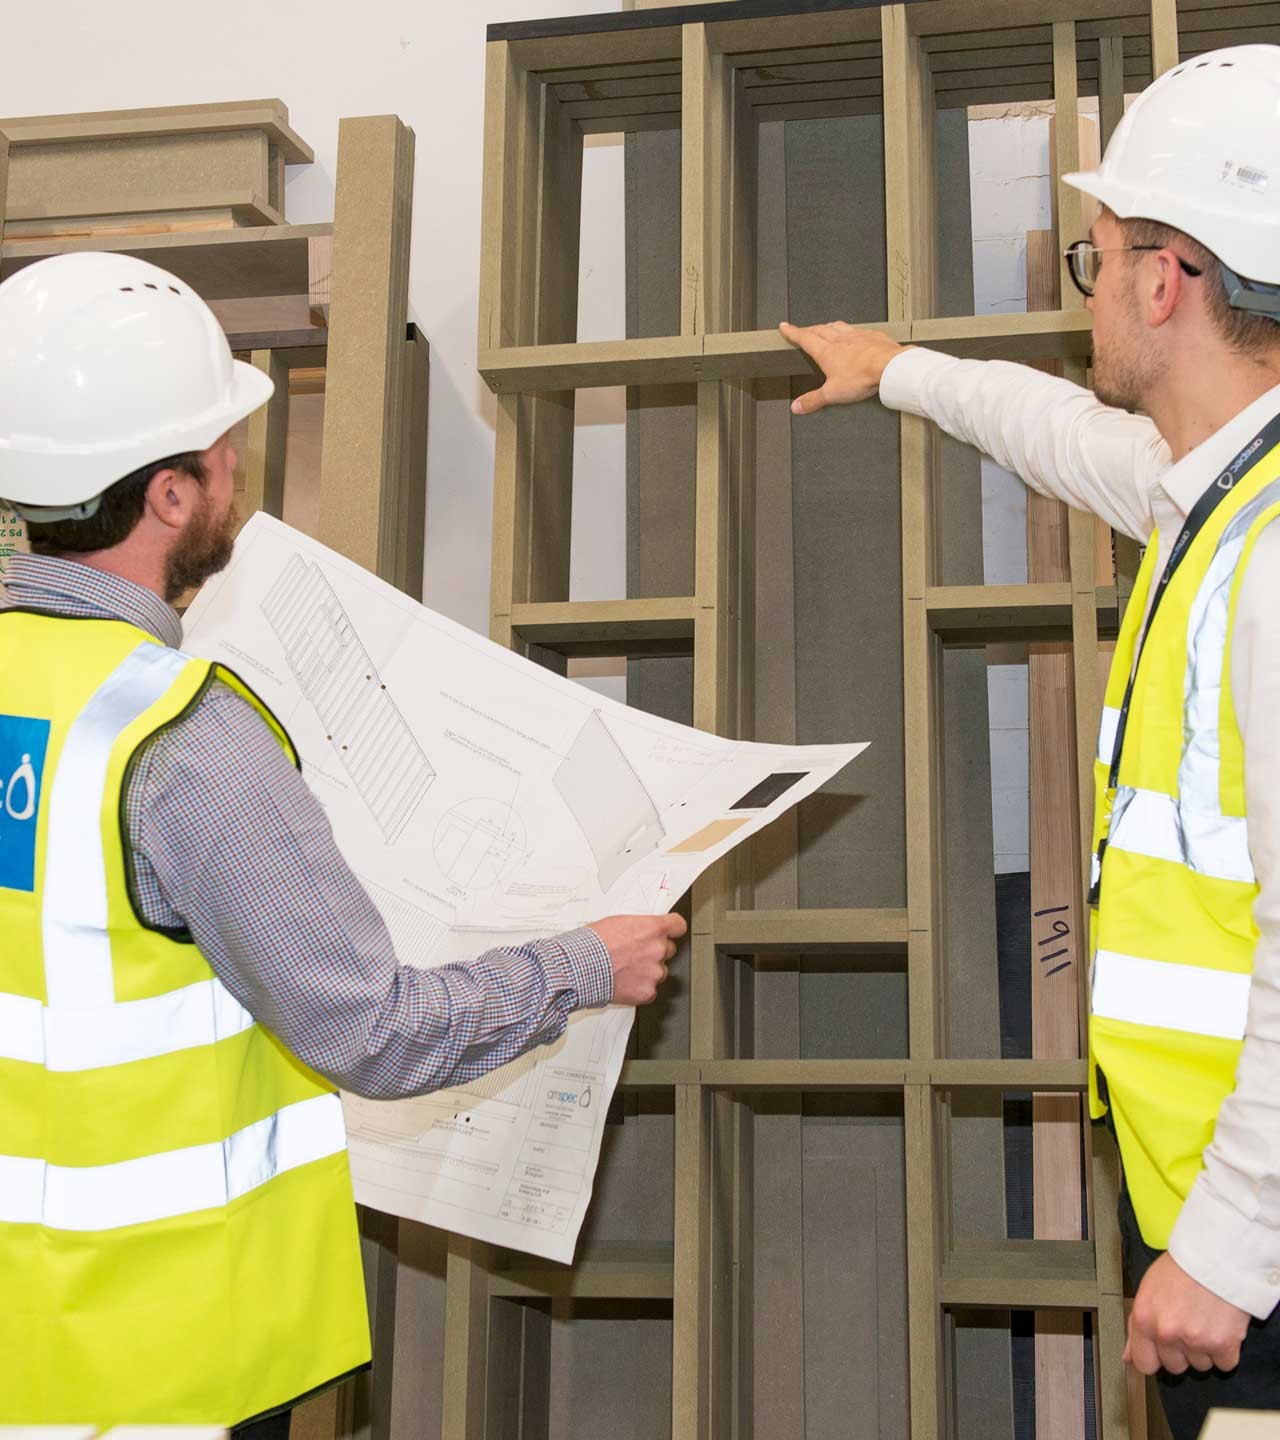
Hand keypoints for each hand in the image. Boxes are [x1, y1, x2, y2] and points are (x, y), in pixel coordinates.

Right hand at [587, 912, 686, 1005]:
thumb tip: (643, 933)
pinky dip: (639, 989)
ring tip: (624, 970)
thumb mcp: (618, 923)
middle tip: (635, 954)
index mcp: (653, 929)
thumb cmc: (592, 944)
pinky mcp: (647, 992)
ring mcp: (654, 973)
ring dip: (647, 971)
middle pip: (669, 950)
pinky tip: (624, 983)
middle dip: (655, 952)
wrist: (579, 967)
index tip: (670, 931)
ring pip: (659, 972)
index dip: (673, 929)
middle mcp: (658, 950)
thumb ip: (639, 928)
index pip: (678, 926)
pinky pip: (650, 990)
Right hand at [779, 321, 906, 414]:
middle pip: (819, 329)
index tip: (785, 327)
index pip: (804, 338)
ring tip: (825, 328)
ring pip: (837, 326)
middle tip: (803, 330)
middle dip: (808, 329)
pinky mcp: (872, 336)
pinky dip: (851, 330)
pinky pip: (858, 329)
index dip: (792, 332)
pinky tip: (854, 334)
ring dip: (828, 326)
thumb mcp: (832, 394)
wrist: (889, 366)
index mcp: (826, 351)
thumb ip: (813, 400)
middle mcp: (840, 339)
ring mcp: (857, 335)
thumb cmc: (862, 376)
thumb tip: (797, 406)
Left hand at [1123, 1252, 1249, 1374]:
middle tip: (1188, 1325)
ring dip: (1204, 1349)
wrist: (1215, 1256)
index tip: (1161, 1353)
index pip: (1143, 1363)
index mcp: (1144, 1319)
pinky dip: (1226, 1350)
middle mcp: (1167, 1333)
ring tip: (1205, 1320)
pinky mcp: (1223, 1344)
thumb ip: (1137, 1326)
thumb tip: (1128, 1355)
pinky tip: (1221, 1327)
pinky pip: (1224, 1363)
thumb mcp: (1148, 1289)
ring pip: (1200, 1365)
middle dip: (1181, 1351)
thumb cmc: (1181, 1267)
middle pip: (1174, 1366)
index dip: (1154, 1358)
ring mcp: (1195, 1340)